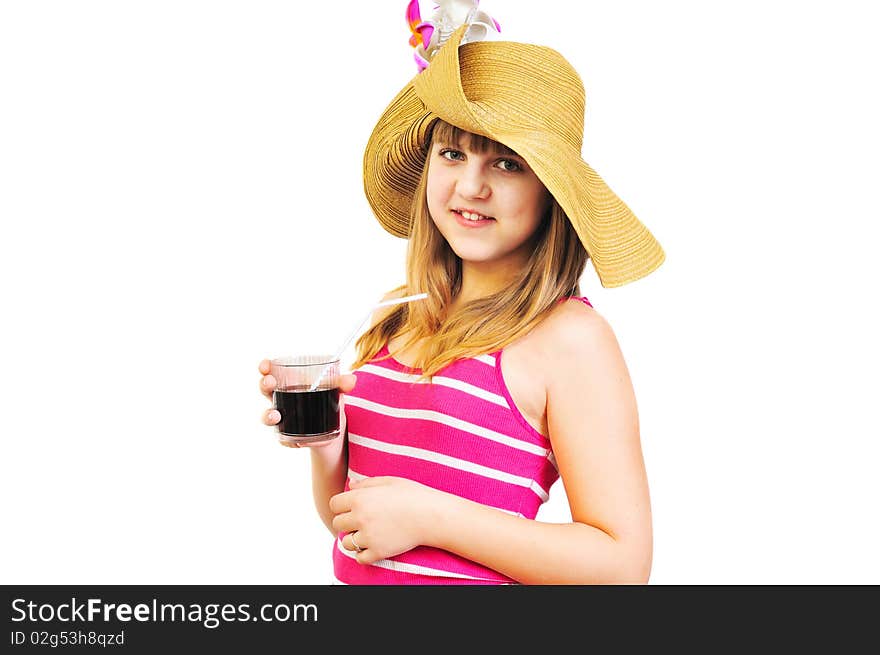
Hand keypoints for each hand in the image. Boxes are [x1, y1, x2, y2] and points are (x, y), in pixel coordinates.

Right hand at [258, 358, 356, 448]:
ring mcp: (283, 419)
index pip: (271, 373)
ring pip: (267, 417)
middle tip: (270, 383)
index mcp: (289, 384)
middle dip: (264, 385)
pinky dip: (287, 441)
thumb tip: (352, 380)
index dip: (265, 368)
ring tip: (276, 415)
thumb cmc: (329, 401)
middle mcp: (281, 400)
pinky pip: (283, 440)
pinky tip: (296, 443)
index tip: (265, 364)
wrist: (336, 429)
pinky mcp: (289, 437)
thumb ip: (342, 384)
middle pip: (266, 391)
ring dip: (268, 415)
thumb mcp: (336, 391)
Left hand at [329, 476, 444, 563]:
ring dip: (354, 538)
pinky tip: (372, 545)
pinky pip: (359, 558)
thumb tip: (349, 484)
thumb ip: (366, 483)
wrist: (431, 516)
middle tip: (361, 520)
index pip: (334, 504)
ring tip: (367, 533)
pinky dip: (363, 553)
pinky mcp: (378, 552)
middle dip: (346, 521)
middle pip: (337, 523)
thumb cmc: (412, 495)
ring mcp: (369, 536)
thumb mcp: (389, 481)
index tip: (351, 506)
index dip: (342, 505)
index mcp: (360, 498)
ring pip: (347, 542)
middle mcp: (360, 518)